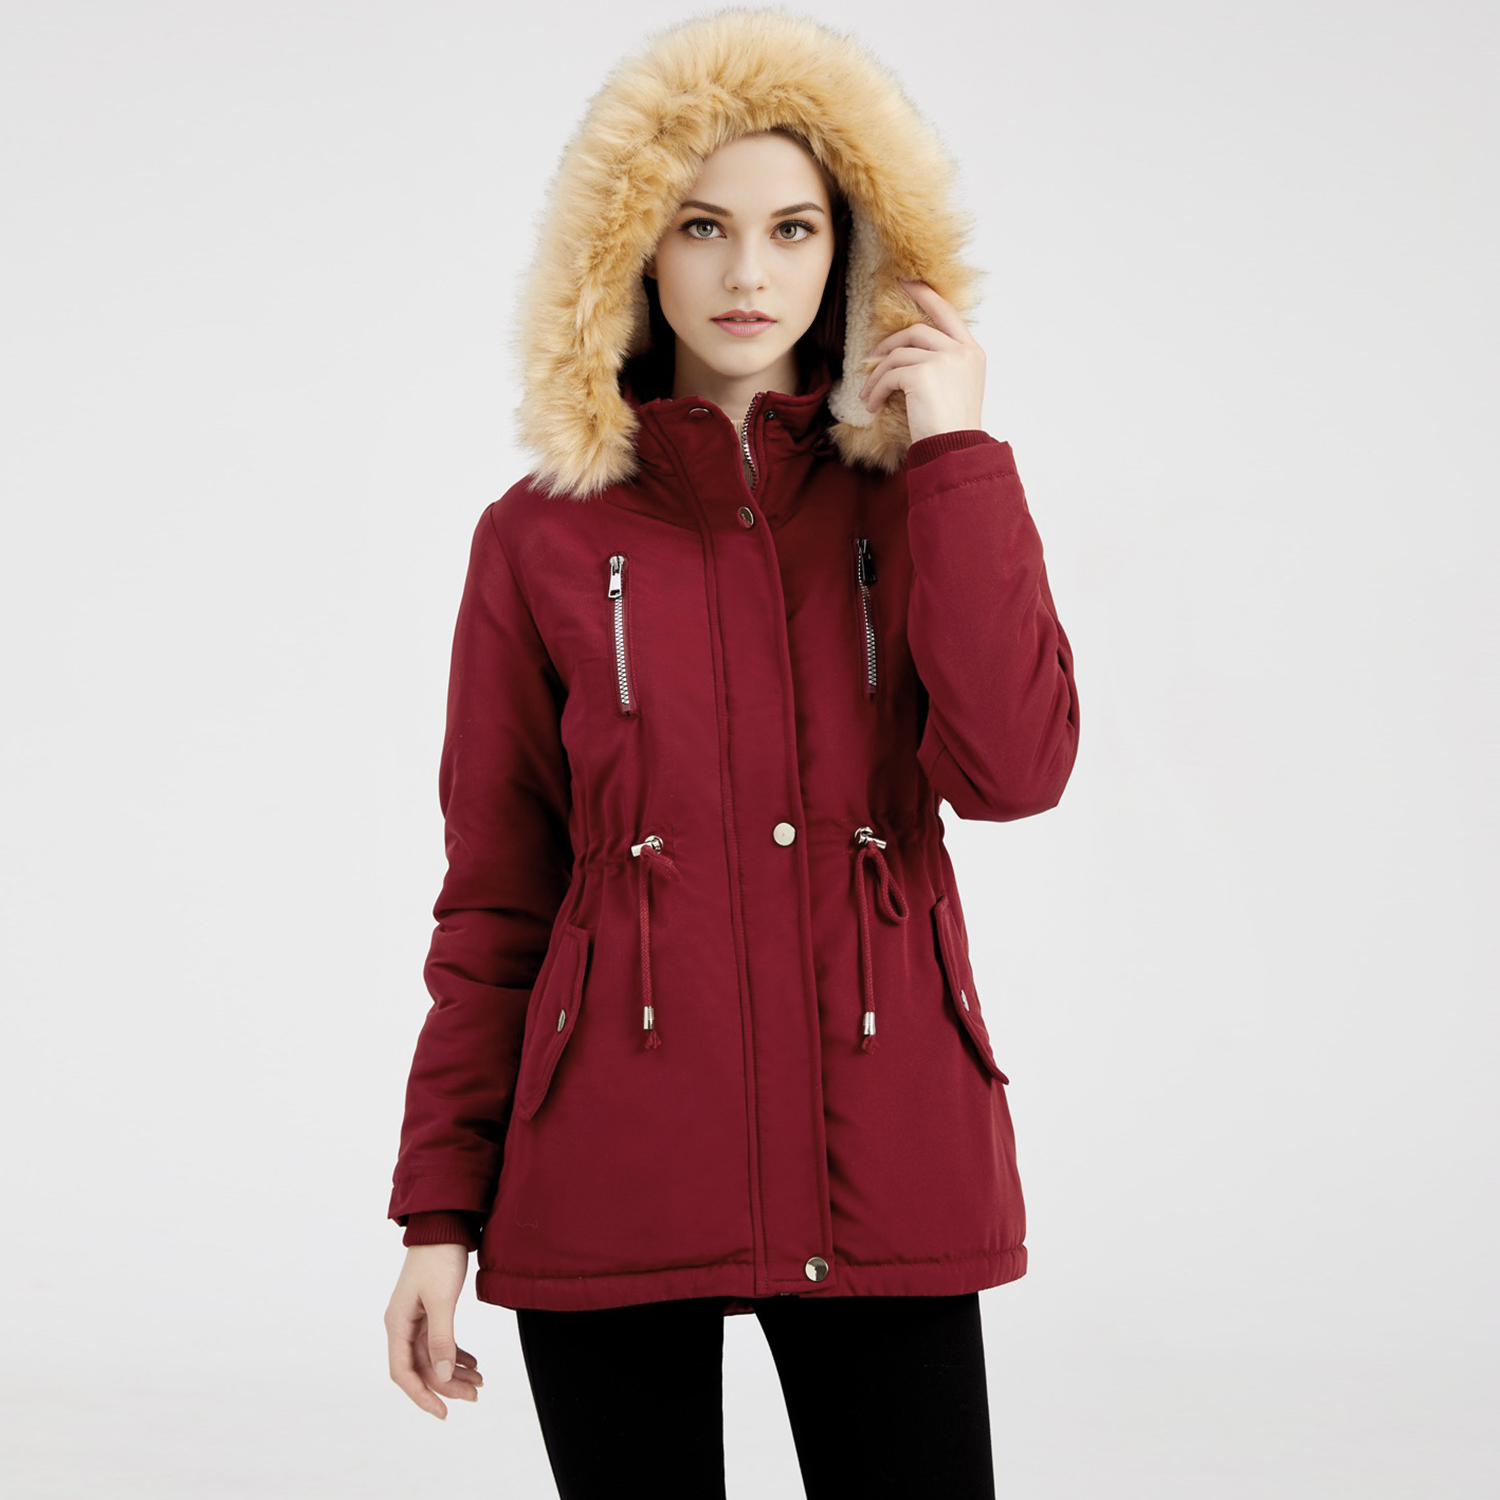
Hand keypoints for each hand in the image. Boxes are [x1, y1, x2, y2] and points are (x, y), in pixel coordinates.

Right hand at [385, 1243, 484, 1418]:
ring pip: (433, 1356)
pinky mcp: (429, 1310)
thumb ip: (442, 1338)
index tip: (443, 1412)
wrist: (444, 1226)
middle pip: (422, 1367)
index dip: (421, 1395)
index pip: (403, 1372)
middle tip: (475, 1394)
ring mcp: (415, 1318)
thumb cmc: (438, 1259)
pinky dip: (456, 1353)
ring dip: (455, 1371)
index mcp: (397, 1323)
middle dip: (448, 1385)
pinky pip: (440, 1341)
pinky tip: (473, 1362)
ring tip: (480, 1381)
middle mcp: (402, 1324)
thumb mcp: (442, 1300)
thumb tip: (444, 1376)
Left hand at [857, 278, 985, 444]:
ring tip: (869, 395)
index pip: (947, 312)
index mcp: (972, 352)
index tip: (905, 281)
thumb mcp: (958, 389)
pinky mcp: (922, 373)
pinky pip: (889, 374)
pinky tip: (873, 406)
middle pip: (915, 330)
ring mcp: (944, 359)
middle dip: (888, 345)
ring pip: (898, 354)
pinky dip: (876, 390)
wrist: (957, 451)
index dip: (924, 294)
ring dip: (878, 375)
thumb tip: (910, 356)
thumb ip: (944, 365)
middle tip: (870, 359)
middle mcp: (961, 351)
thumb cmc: (953, 428)